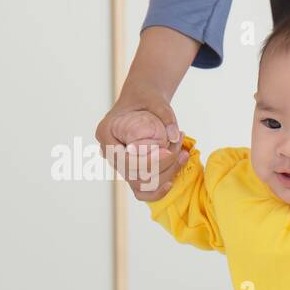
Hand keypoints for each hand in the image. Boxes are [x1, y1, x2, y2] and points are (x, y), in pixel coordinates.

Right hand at [96, 83, 188, 200]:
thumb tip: (175, 136)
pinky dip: (157, 190)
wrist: (144, 101)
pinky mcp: (131, 171)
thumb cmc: (147, 99)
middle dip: (163, 167)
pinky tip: (172, 181)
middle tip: (182, 150)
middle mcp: (109, 152)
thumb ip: (166, 115)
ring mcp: (120, 164)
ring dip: (164, 177)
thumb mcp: (156, 101)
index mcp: (106, 134)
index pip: (123, 159)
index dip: (148, 161)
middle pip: (133, 175)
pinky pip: (141, 191)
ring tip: (183, 157)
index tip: (169, 150)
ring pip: (139, 186)